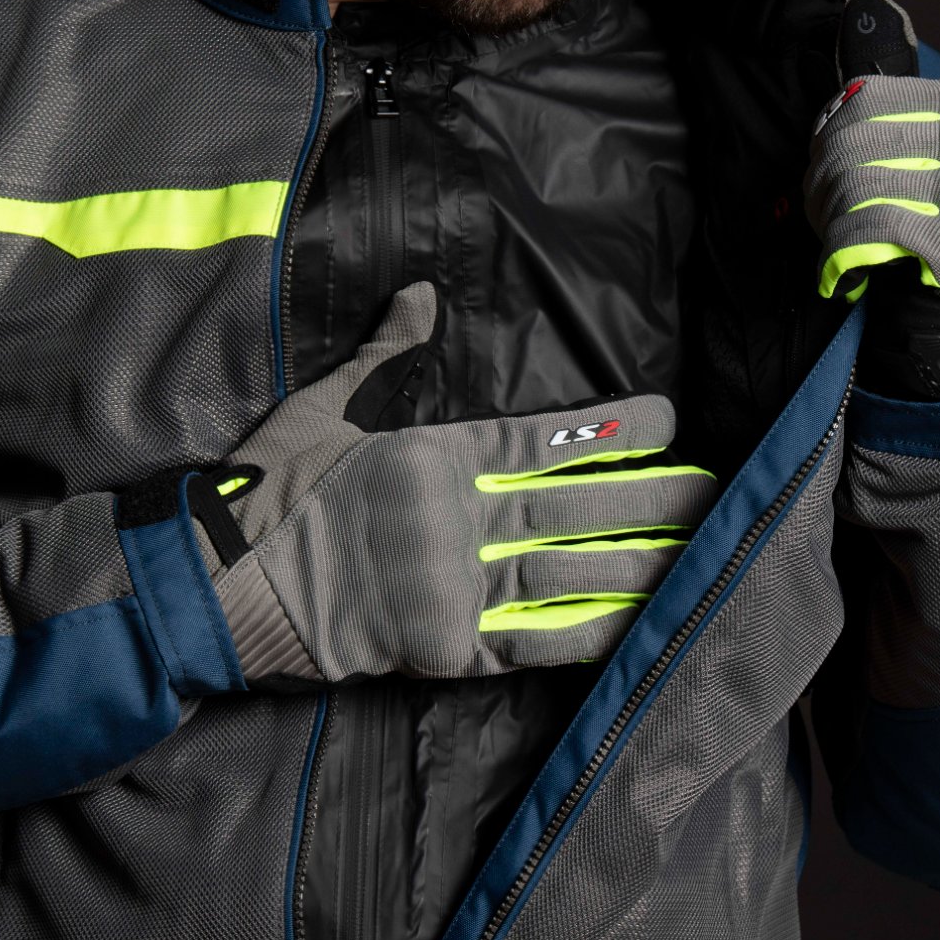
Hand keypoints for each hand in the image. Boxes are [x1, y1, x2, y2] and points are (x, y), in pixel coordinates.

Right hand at [185, 283, 716, 682]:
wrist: (223, 589)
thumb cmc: (271, 493)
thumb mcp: (323, 407)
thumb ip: (385, 354)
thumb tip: (422, 295)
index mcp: (436, 456)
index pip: (542, 438)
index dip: (609, 430)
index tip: (666, 419)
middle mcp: (460, 517)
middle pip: (573, 505)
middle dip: (649, 499)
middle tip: (716, 493)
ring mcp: (456, 584)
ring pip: (568, 570)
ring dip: (637, 564)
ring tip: (699, 556)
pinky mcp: (447, 645)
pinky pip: (533, 641)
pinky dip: (588, 635)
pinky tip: (640, 627)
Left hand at [803, 24, 939, 396]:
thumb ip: (902, 105)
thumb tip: (865, 5)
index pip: (872, 100)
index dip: (829, 135)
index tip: (819, 167)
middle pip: (858, 142)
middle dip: (821, 182)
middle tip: (817, 215)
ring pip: (857, 184)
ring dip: (826, 220)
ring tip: (831, 240)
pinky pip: (868, 227)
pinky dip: (840, 251)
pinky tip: (841, 268)